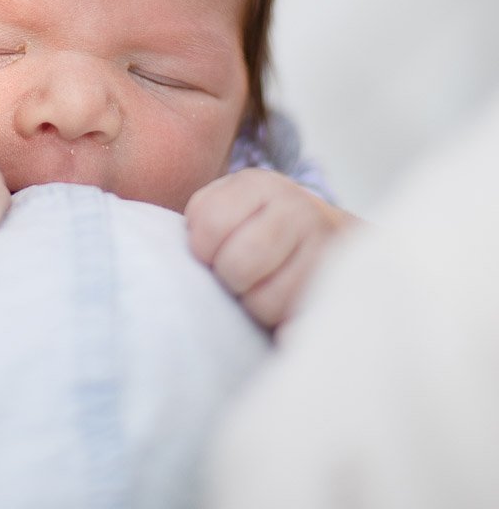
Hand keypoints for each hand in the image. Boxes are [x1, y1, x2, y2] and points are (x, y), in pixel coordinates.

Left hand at [185, 169, 357, 328]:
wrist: (333, 239)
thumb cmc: (260, 229)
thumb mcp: (230, 207)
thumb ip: (200, 222)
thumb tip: (166, 261)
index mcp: (258, 184)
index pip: (209, 224)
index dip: (202, 250)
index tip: (212, 252)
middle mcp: (296, 208)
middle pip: (237, 266)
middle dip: (230, 280)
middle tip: (240, 276)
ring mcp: (325, 246)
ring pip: (265, 302)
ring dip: (258, 306)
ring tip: (266, 288)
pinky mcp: (342, 286)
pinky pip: (295, 323)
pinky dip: (284, 324)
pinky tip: (289, 305)